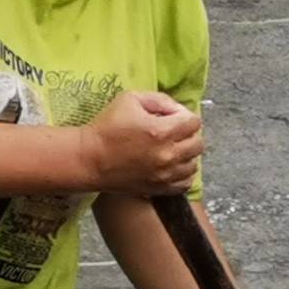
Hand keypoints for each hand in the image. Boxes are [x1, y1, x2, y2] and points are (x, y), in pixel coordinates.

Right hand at [76, 90, 200, 197]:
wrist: (90, 159)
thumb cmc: (107, 126)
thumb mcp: (130, 99)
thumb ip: (160, 100)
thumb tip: (177, 110)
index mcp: (161, 131)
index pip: (194, 122)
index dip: (184, 115)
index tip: (171, 117)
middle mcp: (168, 155)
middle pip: (198, 143)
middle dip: (188, 134)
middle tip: (172, 132)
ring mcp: (165, 175)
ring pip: (194, 163)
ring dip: (186, 154)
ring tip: (170, 149)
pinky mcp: (160, 189)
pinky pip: (185, 183)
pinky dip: (183, 173)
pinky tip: (171, 166)